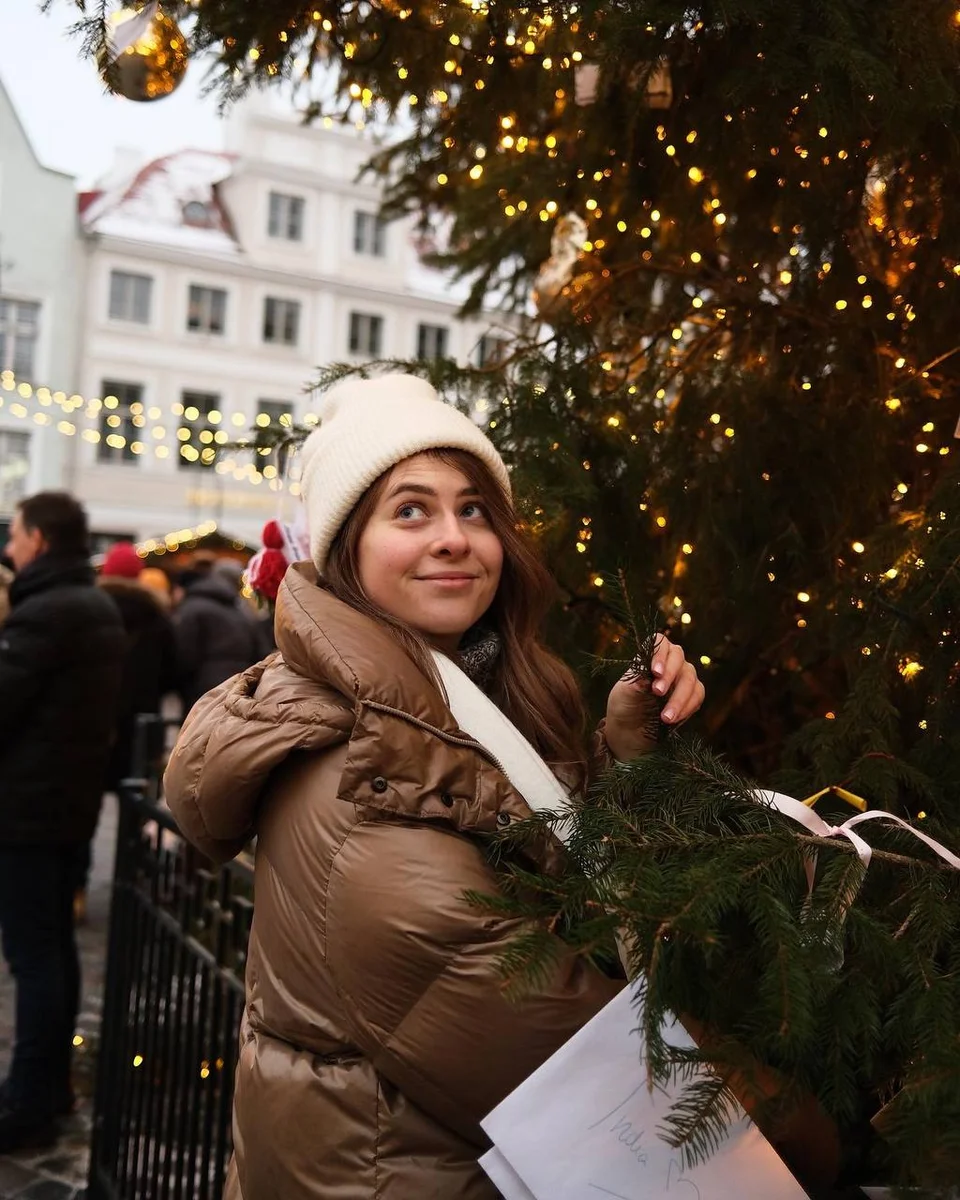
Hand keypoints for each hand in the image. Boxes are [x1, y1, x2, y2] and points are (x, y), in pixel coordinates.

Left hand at [604, 634, 704, 760]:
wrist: (631, 728)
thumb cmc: (626, 704)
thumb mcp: (624, 694)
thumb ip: (635, 683)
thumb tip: (646, 675)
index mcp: (650, 655)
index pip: (659, 642)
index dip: (659, 654)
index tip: (655, 672)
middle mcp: (670, 662)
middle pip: (677, 657)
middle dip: (669, 675)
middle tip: (657, 692)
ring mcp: (683, 677)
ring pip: (690, 679)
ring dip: (678, 698)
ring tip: (665, 717)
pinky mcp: (692, 694)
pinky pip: (697, 696)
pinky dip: (687, 708)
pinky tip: (674, 719)